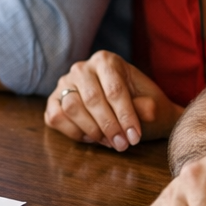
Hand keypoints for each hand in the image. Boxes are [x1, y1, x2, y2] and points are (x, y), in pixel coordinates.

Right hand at [46, 52, 182, 148]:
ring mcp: (64, 83)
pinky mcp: (54, 100)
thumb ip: (147, 106)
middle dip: (109, 127)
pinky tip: (90, 137)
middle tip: (122, 144)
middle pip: (92, 99)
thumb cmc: (141, 105)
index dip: (125, 116)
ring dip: (91, 130)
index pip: (114, 90)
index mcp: (106, 60)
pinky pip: (55, 117)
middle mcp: (82, 68)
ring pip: (71, 108)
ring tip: (109, 141)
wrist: (131, 110)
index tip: (134, 137)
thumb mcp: (151, 104)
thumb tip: (148, 111)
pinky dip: (73, 132)